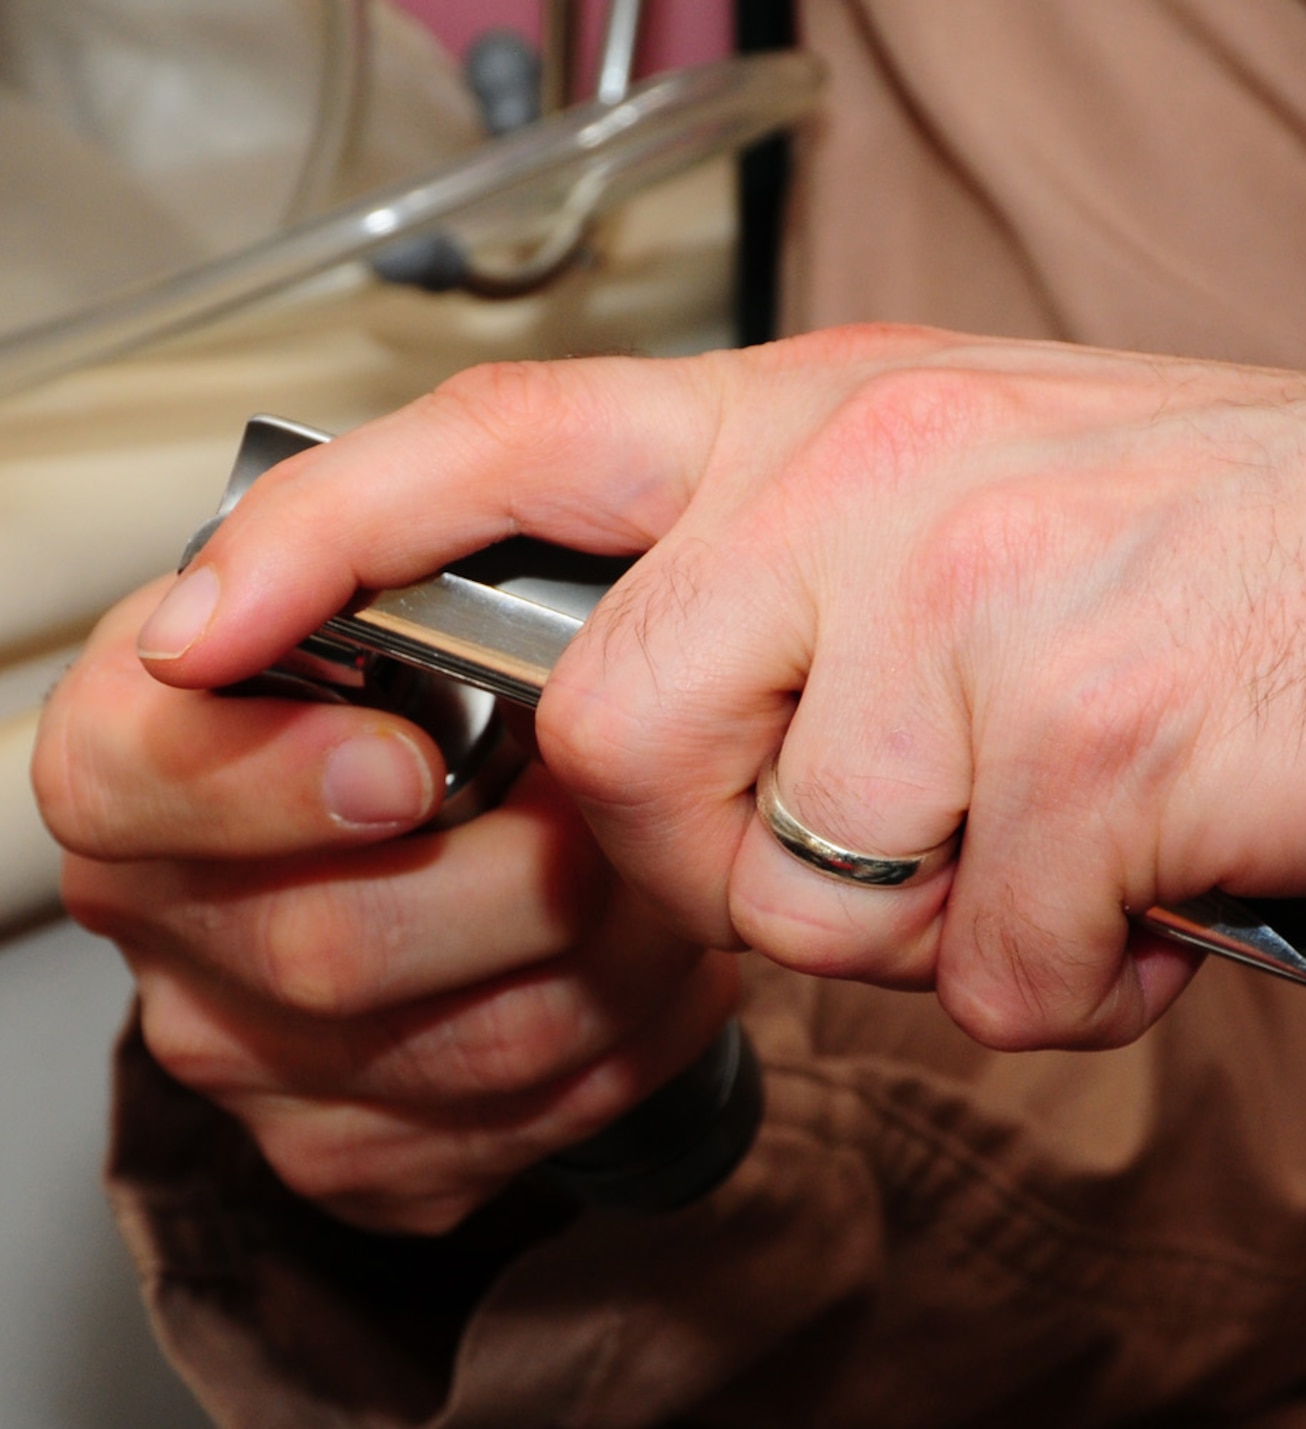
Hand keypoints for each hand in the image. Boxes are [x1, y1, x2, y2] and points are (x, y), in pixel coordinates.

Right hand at [34, 581, 737, 1233]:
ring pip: (465, 1052)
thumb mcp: (406, 534)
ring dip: (620, 961)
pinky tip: (665, 963)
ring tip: (686, 874)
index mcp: (135, 748)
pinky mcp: (356, 1147)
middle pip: (331, 947)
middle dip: (531, 876)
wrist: (490, 780)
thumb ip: (342, 519)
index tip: (409, 763)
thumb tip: (241, 602)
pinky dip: (637, 1043)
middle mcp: (169, 915)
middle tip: (634, 808)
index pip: (131, 781)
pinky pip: (518, 1127)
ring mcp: (253, 1051)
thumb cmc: (451, 651)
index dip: (270, 783)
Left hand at [128, 326, 1305, 1049]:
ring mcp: (981, 607)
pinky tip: (1174, 883)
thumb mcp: (1010, 494)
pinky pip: (989, 973)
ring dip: (946, 929)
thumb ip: (823, 575)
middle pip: (620, 749)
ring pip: (808, 894)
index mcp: (844, 411)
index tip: (208, 624)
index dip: (327, 533)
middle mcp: (882, 481)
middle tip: (914, 851)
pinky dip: (1084, 980)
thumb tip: (702, 729)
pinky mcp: (1091, 747)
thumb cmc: (1285, 546)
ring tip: (1089, 848)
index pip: (509, 440)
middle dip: (742, 865)